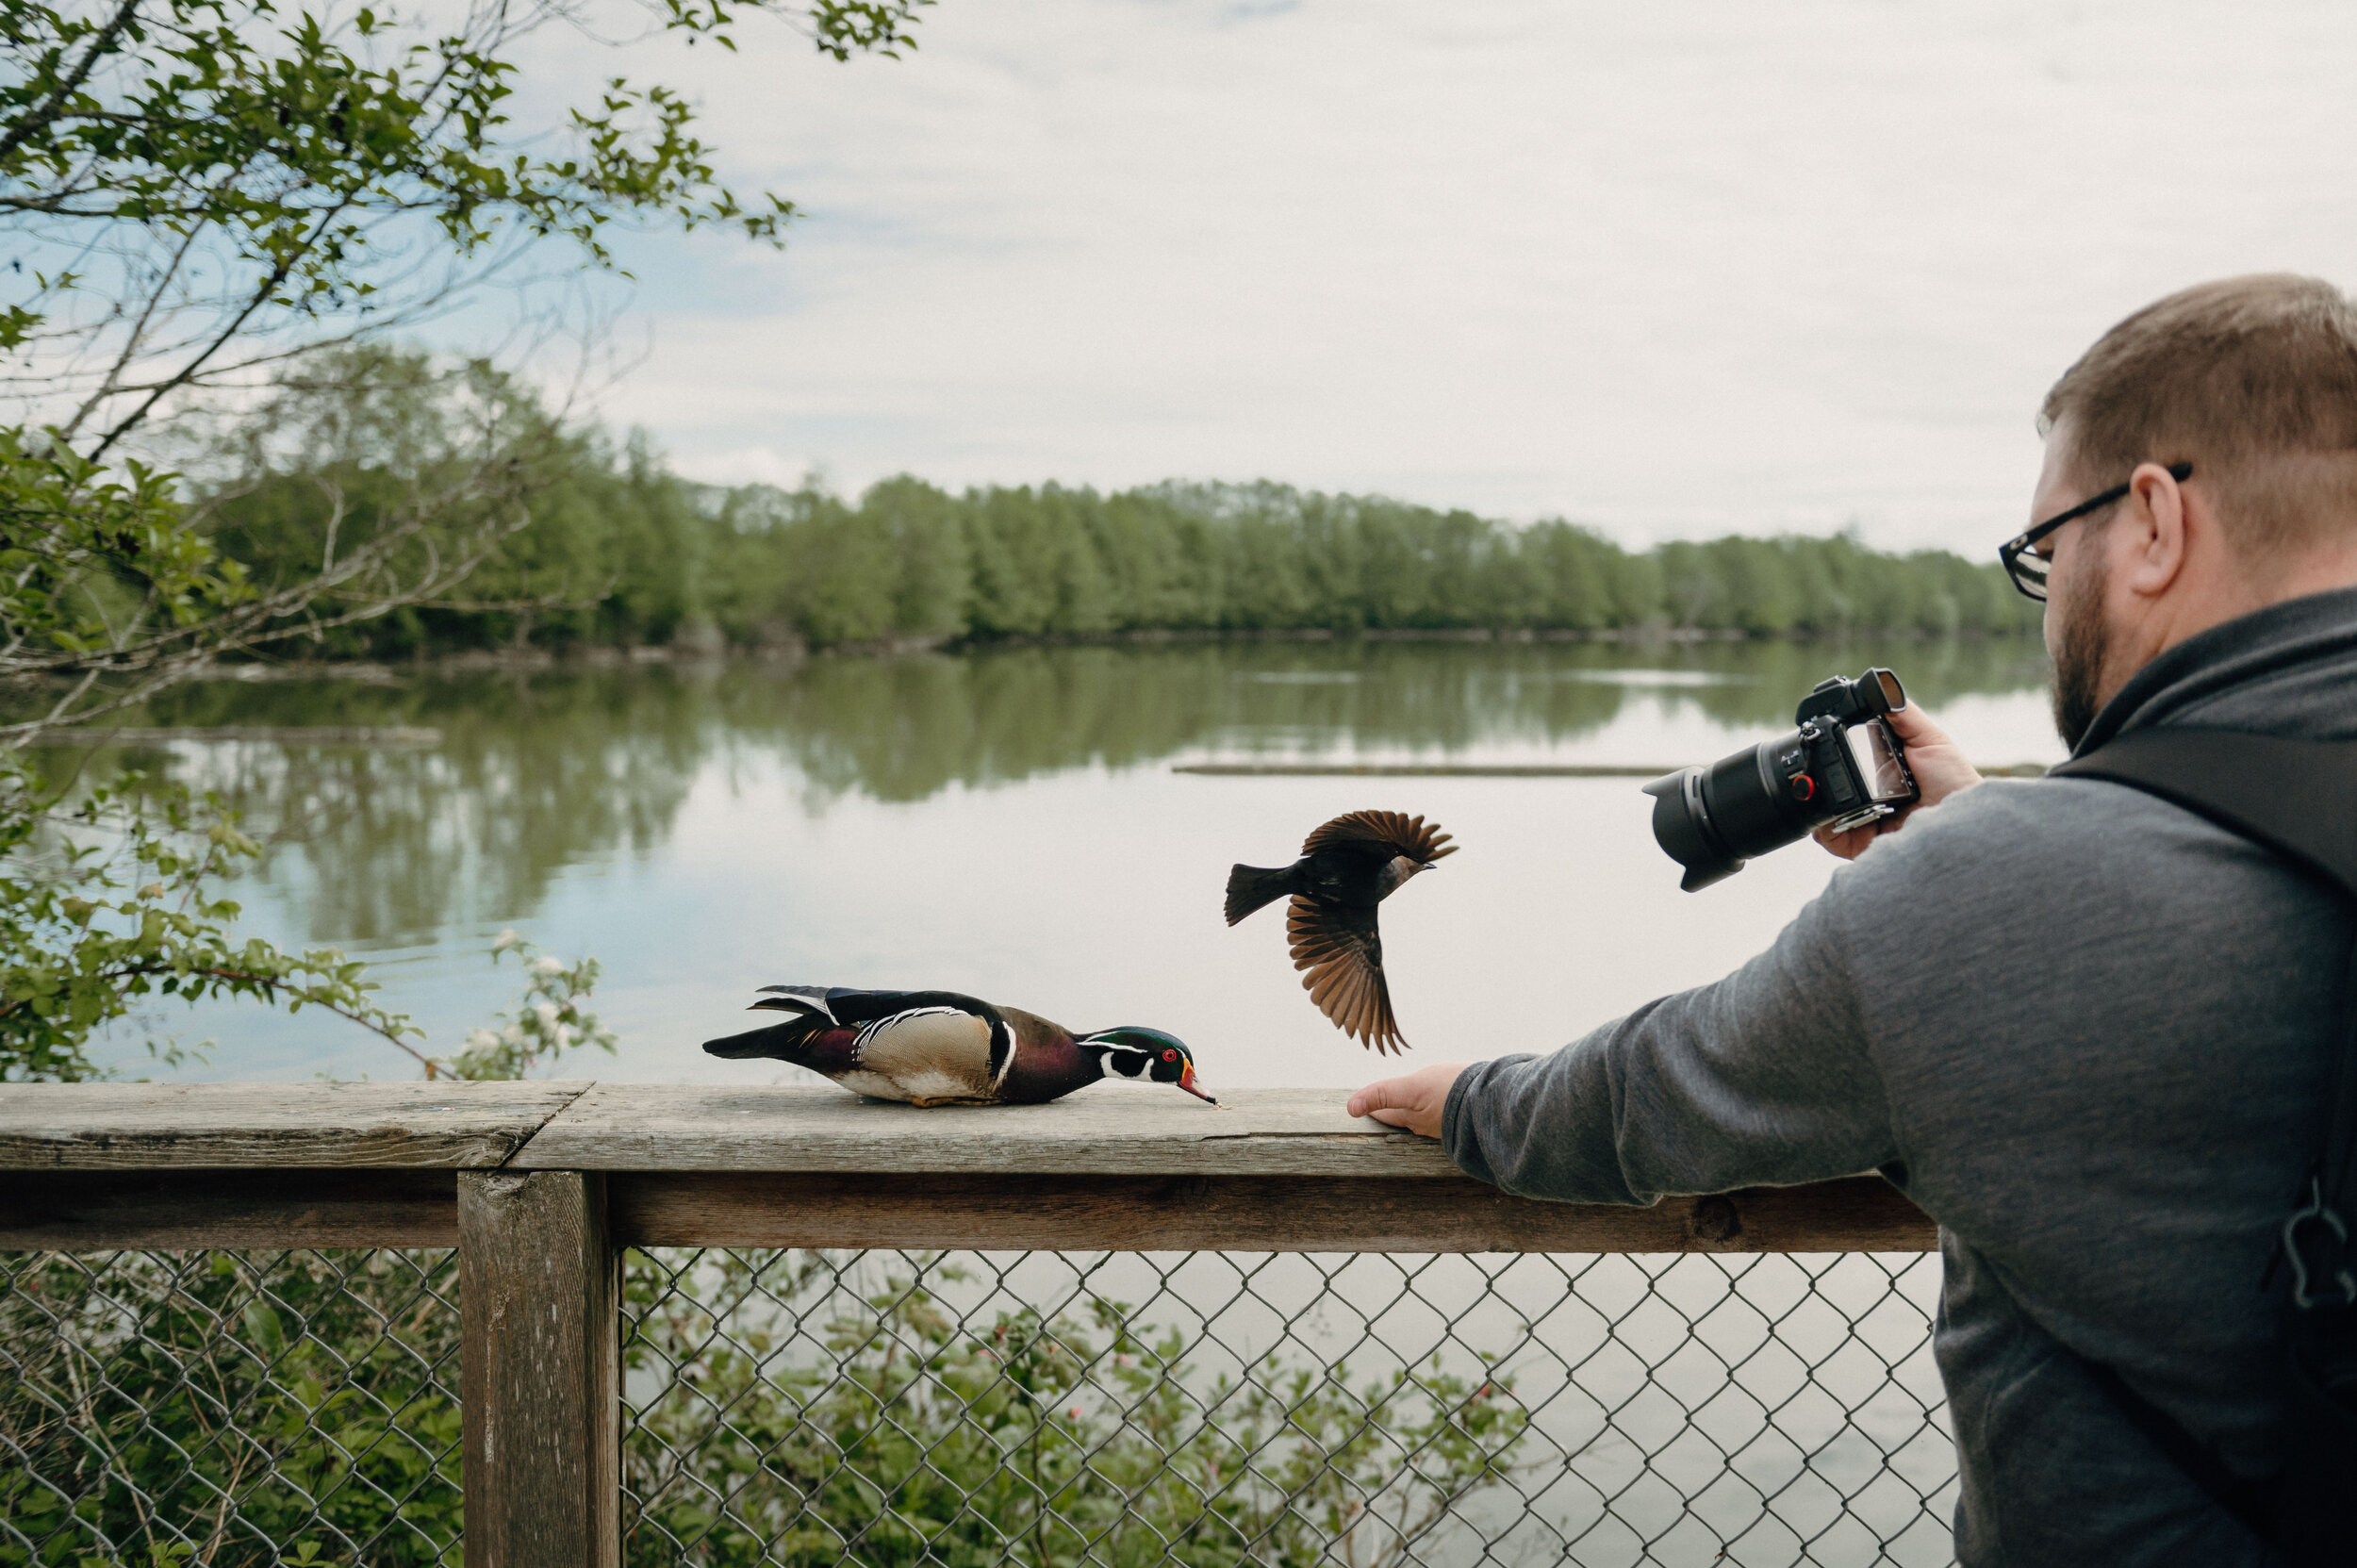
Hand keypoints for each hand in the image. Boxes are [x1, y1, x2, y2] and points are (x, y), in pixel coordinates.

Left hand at [1347, 1062, 1467, 1139]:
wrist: (1497, 1100)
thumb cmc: (1452, 1093)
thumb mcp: (1412, 1089)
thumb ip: (1383, 1094)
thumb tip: (1350, 1108)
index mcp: (1412, 1117)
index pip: (1386, 1114)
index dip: (1373, 1108)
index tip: (1360, 1108)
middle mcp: (1428, 1123)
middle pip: (1404, 1116)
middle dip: (1394, 1110)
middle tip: (1382, 1106)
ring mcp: (1448, 1121)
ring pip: (1426, 1115)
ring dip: (1418, 1110)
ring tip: (1411, 1104)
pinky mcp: (1466, 1116)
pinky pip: (1447, 1113)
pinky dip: (1441, 1107)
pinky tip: (1446, 1104)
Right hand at [1814, 703, 1982, 860]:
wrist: (1963, 824)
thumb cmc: (1955, 784)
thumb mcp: (1931, 740)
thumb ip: (1904, 715)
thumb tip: (1880, 686)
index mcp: (1879, 769)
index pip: (1843, 755)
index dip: (1830, 746)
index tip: (1823, 733)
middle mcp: (1865, 794)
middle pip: (1825, 779)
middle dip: (1820, 768)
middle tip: (1824, 759)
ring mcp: (1856, 818)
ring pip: (1819, 805)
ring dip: (1818, 794)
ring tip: (1828, 785)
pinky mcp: (1854, 842)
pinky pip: (1824, 834)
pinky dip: (1821, 823)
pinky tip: (1835, 813)